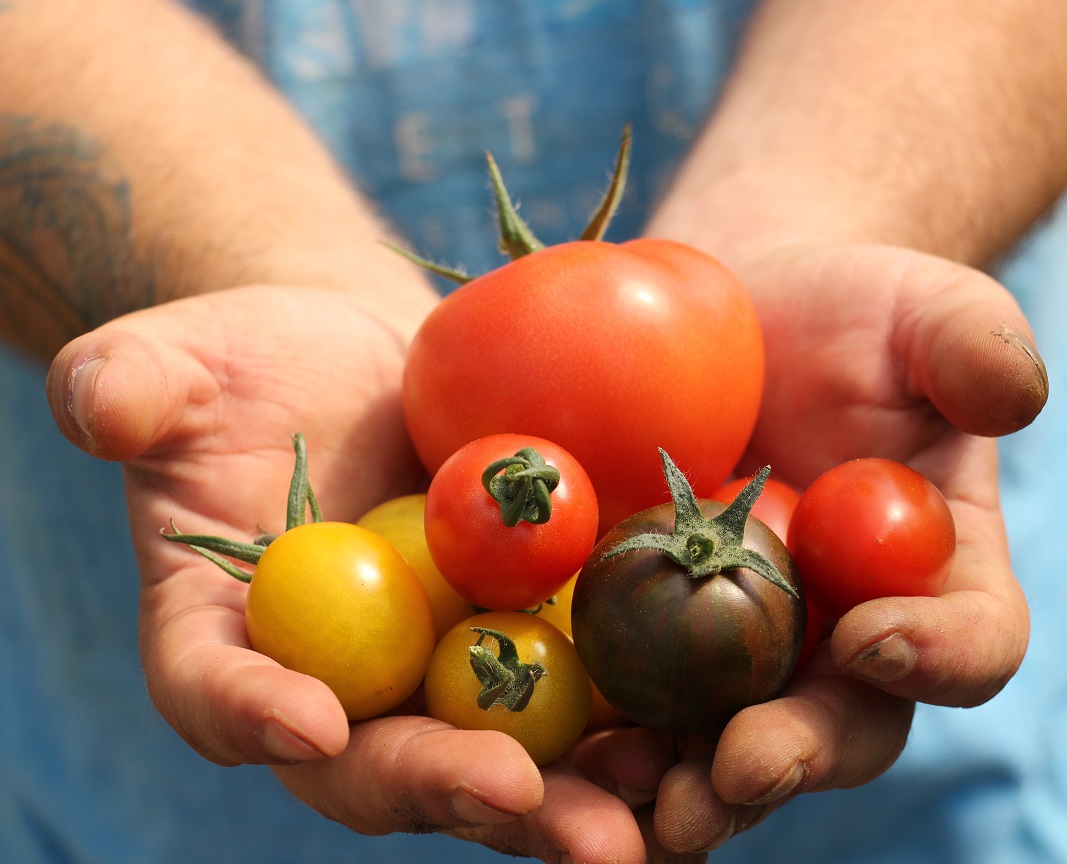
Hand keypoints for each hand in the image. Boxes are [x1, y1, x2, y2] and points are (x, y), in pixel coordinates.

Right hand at [44, 284, 654, 862]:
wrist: (373, 366)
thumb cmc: (263, 364)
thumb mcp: (187, 360)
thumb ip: (135, 383)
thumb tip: (99, 401)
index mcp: (234, 640)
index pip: (218, 694)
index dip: (253, 715)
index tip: (314, 721)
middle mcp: (340, 690)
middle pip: (383, 764)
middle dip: (450, 790)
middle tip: (521, 807)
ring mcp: (442, 681)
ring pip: (502, 762)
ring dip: (568, 799)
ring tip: (640, 817)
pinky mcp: (534, 651)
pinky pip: (585, 703)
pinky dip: (636, 729)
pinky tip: (699, 734)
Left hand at [649, 243, 1040, 852]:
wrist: (738, 317)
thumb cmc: (846, 314)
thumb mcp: (918, 309)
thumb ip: (970, 342)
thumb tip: (1010, 394)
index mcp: (938, 580)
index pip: (973, 641)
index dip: (941, 658)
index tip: (873, 638)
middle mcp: (849, 643)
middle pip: (842, 728)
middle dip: (793, 756)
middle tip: (739, 768)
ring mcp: (745, 654)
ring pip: (728, 747)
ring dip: (686, 786)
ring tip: (631, 792)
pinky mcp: (649, 643)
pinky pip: (629, 706)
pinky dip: (594, 741)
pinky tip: (550, 750)